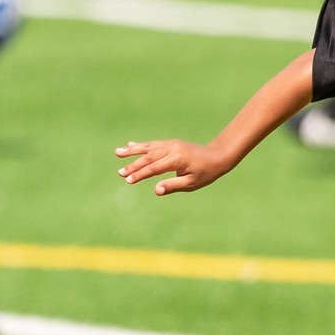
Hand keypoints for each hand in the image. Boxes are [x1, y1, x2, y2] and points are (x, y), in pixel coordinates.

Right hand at [116, 139, 232, 194]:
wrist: (217, 156)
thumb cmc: (205, 173)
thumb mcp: (191, 183)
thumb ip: (173, 186)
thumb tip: (156, 191)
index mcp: (177, 159)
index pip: (155, 168)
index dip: (141, 174)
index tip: (128, 180)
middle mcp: (172, 148)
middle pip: (149, 157)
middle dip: (133, 165)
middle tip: (120, 173)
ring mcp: (171, 144)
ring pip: (149, 147)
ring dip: (132, 151)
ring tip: (117, 152)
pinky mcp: (171, 143)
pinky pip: (153, 144)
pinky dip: (141, 146)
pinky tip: (130, 145)